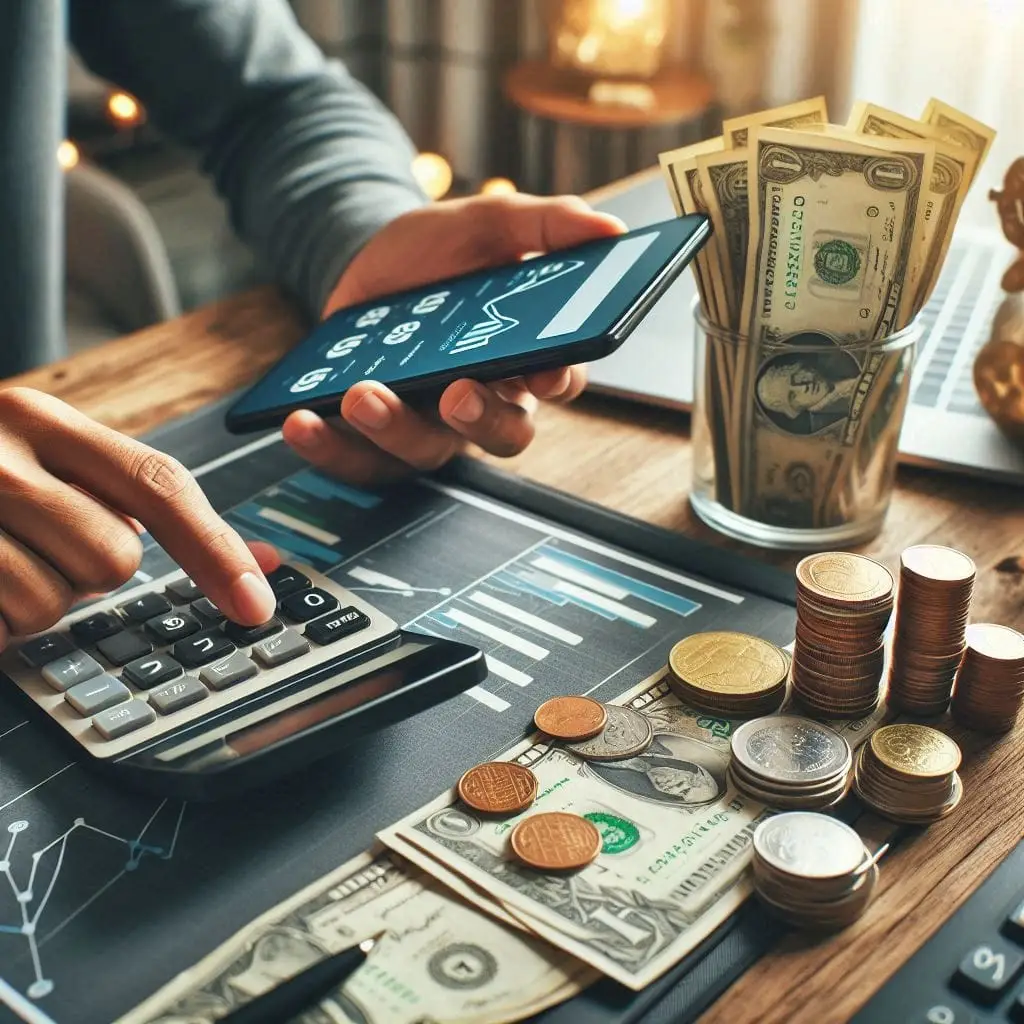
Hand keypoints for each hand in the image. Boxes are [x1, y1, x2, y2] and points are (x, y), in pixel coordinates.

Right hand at [0, 388, 278, 649]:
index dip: (215, 549)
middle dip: (87, 571)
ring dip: (31, 604)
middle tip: (39, 545)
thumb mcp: (44, 452)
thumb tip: (258, 562)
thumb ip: (142, 497)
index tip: (256, 606)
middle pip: (111, 558)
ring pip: (50, 606)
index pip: (158, 484)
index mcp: (40, 417)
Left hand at [281, 193, 624, 481]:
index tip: (546, 371)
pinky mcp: (374, 438)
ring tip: (362, 394)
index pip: (560, 380)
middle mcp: (484, 399)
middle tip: (455, 394)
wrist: (361, 260)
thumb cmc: (437, 250)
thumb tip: (607, 227)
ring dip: (396, 430)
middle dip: (483, 420)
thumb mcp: (485, 222)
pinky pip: (361, 463)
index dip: (558, 381)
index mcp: (524, 355)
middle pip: (504, 434)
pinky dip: (330, 450)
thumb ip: (542, 224)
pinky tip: (302, 422)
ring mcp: (428, 424)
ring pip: (428, 452)